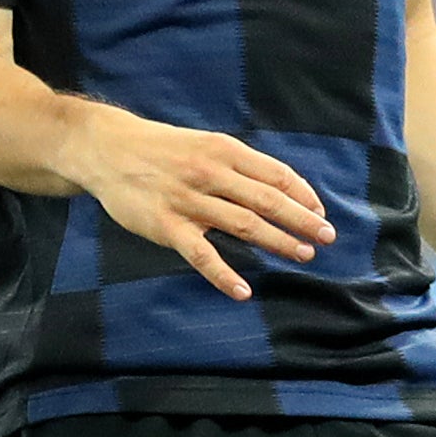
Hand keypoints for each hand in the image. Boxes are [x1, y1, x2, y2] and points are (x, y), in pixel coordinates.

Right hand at [70, 105, 330, 301]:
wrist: (107, 149)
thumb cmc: (162, 150)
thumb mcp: (204, 145)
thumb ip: (237, 166)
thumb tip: (278, 189)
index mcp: (224, 151)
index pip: (276, 174)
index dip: (303, 195)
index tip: (321, 212)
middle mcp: (211, 173)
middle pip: (268, 200)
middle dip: (303, 220)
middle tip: (328, 237)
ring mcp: (188, 201)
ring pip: (244, 225)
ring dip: (278, 242)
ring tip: (304, 255)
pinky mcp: (167, 226)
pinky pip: (202, 255)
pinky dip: (224, 275)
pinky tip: (243, 291)